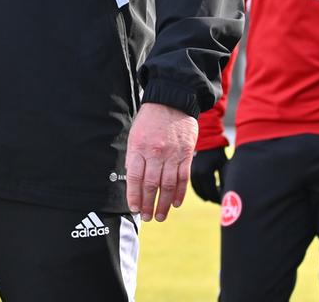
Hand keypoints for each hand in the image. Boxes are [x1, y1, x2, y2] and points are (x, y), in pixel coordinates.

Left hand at [125, 102, 197, 221]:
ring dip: (163, 204)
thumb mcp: (135, 134)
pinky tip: (175, 203)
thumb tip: (133, 179)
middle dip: (148, 204)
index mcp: (138, 147)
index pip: (134, 177)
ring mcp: (171, 154)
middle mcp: (155, 152)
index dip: (134, 195)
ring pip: (167, 185)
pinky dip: (179, 193)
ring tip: (160, 216)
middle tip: (147, 217)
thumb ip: (135, 156)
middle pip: (151, 184)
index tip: (134, 208)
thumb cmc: (150, 119)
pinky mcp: (185, 154)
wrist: (172, 101)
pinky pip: (183, 178)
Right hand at [188, 147, 226, 203]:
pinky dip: (201, 190)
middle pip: (205, 194)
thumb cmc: (218, 152)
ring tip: (214, 196)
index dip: (219, 199)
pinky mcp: (189, 172)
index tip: (225, 201)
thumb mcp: (224, 165)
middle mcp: (196, 175)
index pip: (212, 194)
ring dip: (206, 195)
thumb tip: (227, 194)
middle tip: (221, 200)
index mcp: (205, 174)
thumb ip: (225, 180)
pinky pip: (194, 186)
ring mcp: (191, 173)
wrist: (205, 140)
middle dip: (213, 198)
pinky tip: (207, 189)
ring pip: (198, 191)